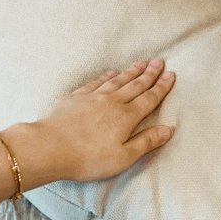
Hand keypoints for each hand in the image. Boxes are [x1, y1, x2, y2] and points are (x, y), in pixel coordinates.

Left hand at [35, 59, 175, 182]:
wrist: (50, 147)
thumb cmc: (88, 157)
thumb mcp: (124, 157)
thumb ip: (146, 141)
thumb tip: (168, 129)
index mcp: (126, 117)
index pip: (149, 99)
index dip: (161, 87)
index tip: (171, 75)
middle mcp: (112, 103)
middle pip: (135, 85)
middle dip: (149, 74)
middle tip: (159, 62)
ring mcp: (93, 98)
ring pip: (117, 81)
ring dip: (131, 72)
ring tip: (141, 63)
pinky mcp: (76, 98)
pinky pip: (96, 83)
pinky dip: (106, 77)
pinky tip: (110, 73)